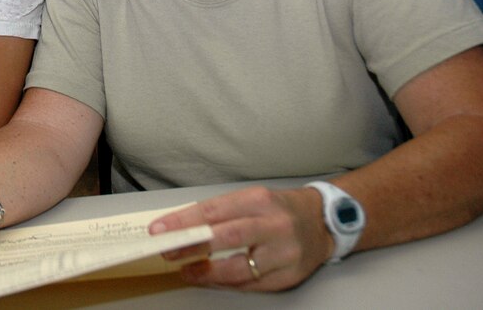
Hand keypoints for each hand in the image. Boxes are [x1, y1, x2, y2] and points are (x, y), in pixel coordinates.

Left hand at [151, 186, 330, 290]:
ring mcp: (284, 252)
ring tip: (187, 270)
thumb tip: (181, 226)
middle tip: (168, 251)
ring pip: (239, 267)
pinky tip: (211, 278)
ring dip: (207, 272)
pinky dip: (227, 283)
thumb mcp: (251, 199)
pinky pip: (252, 284)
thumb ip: (220, 212)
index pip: (214, 210)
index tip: (160, 229)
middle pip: (226, 236)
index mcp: (259, 200)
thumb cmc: (279, 209)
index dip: (183, 221)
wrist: (323, 222)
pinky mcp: (289, 275)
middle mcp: (274, 224)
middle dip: (191, 246)